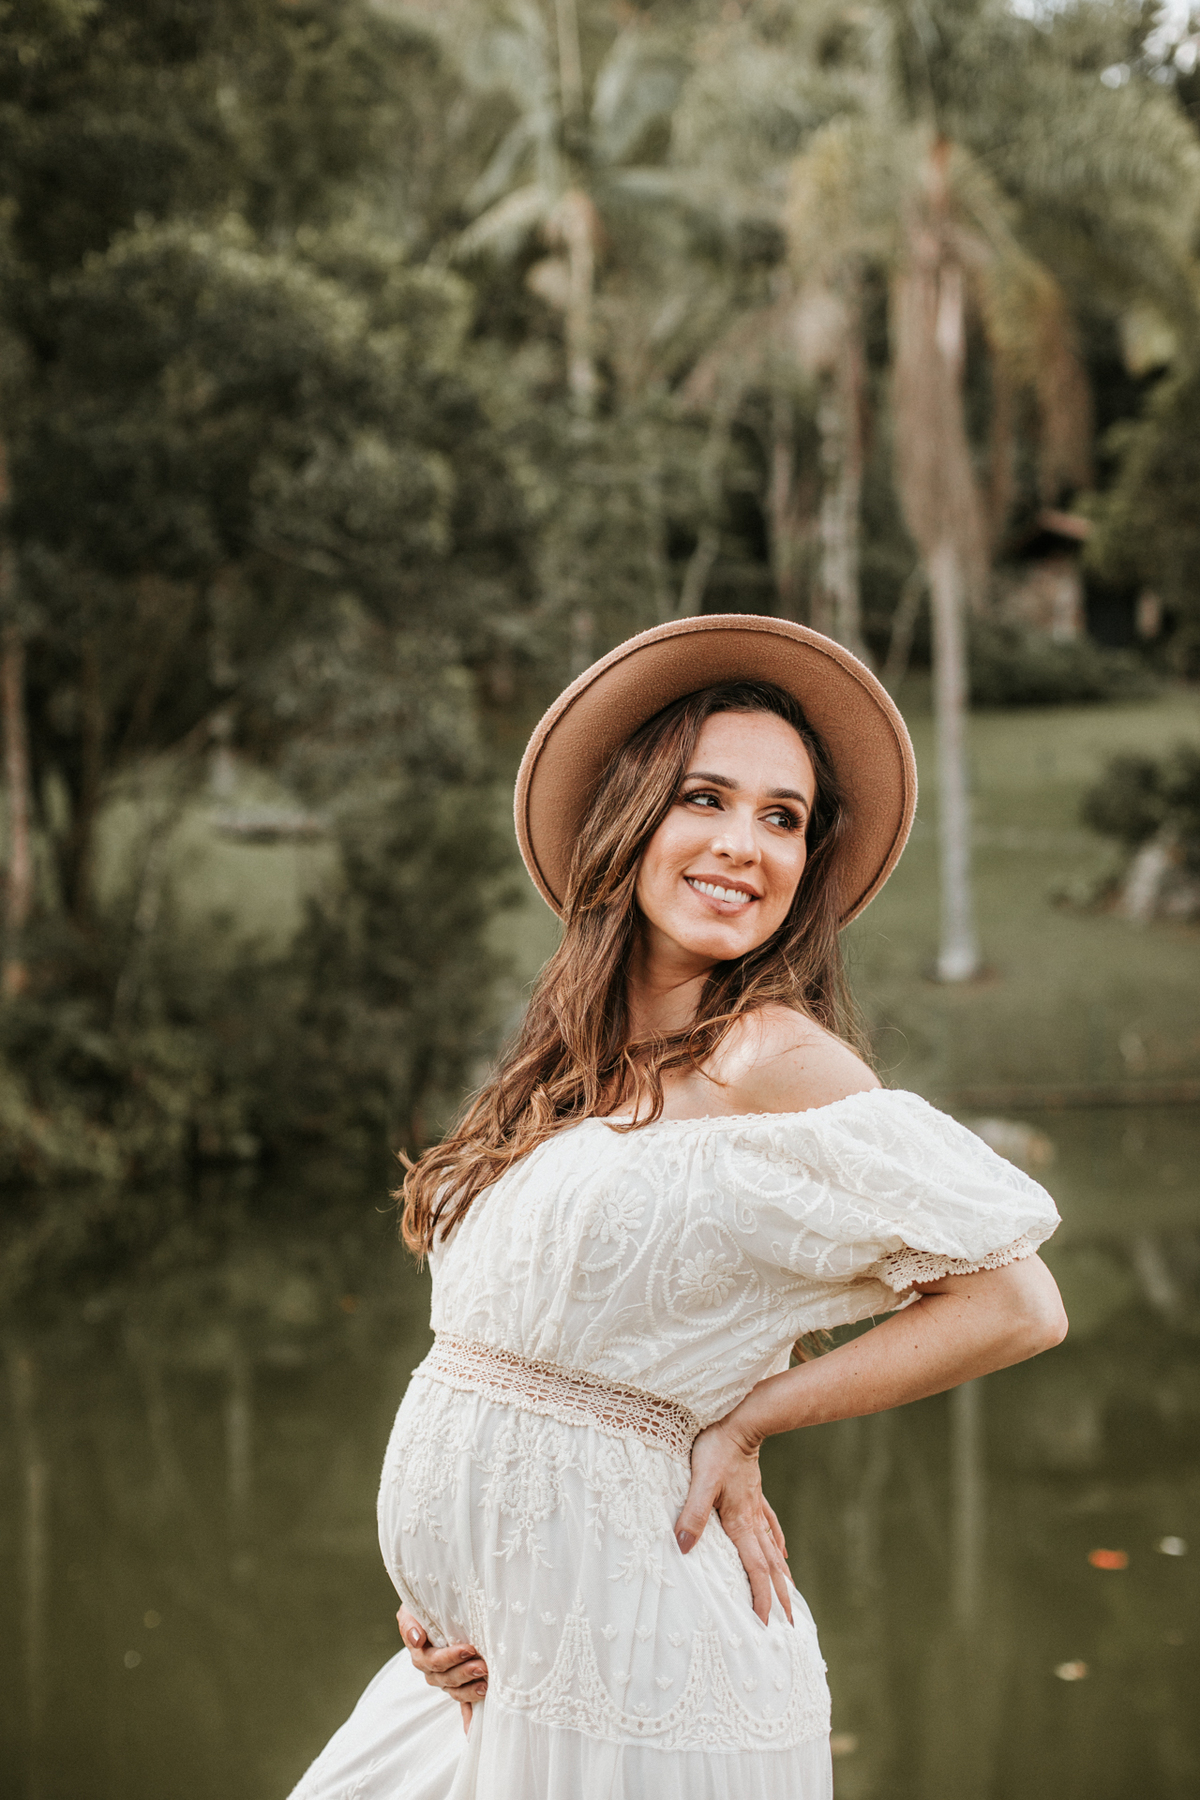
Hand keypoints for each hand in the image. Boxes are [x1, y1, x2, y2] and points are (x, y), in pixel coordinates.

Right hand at [397, 1604, 488, 1733]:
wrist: (433, 1613)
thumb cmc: (424, 1609)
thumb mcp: (413, 1611)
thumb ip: (410, 1624)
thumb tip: (416, 1639)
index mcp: (421, 1655)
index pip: (434, 1661)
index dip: (451, 1658)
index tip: (469, 1648)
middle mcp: (432, 1672)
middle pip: (447, 1679)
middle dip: (465, 1673)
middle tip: (482, 1665)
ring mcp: (446, 1681)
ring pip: (456, 1692)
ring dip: (471, 1690)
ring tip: (487, 1683)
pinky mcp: (459, 1686)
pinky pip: (462, 1705)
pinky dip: (467, 1719)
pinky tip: (472, 1732)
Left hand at [673, 1420, 792, 1625]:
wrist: (740, 1422)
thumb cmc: (716, 1450)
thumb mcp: (700, 1482)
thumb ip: (693, 1514)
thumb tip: (683, 1547)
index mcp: (740, 1523)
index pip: (756, 1570)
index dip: (762, 1599)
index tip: (766, 1626)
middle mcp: (752, 1521)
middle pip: (770, 1567)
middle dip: (780, 1597)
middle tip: (791, 1625)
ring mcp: (755, 1508)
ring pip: (773, 1551)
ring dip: (782, 1577)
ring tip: (792, 1597)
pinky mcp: (754, 1495)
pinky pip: (770, 1527)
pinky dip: (777, 1545)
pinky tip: (783, 1553)